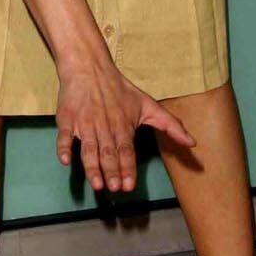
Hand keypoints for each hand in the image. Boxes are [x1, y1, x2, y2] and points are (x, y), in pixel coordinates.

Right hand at [56, 56, 194, 192]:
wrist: (89, 67)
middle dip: (111, 171)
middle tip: (114, 188)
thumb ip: (170, 125)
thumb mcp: (148, 105)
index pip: (126, 150)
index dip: (128, 168)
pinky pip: (63, 136)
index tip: (129, 185)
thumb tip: (192, 143)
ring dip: (92, 166)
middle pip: (108, 152)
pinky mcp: (66, 119)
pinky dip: (63, 148)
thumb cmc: (119, 89)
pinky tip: (65, 161)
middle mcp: (104, 126)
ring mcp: (84, 123)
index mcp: (123, 124)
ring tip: (96, 184)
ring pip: (88, 148)